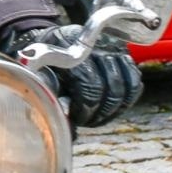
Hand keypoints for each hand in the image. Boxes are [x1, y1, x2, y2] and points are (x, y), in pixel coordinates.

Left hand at [10, 24, 143, 129]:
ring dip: (113, 109)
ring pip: (126, 87)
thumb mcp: (37, 78)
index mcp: (71, 51)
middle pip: (111, 88)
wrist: (52, 42)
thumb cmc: (42, 64)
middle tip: (85, 119)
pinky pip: (134, 83)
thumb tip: (67, 131)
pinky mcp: (123, 56)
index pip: (89, 84)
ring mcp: (112, 49)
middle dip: (99, 112)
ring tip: (96, 116)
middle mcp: (95, 47)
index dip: (85, 108)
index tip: (74, 117)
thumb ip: (49, 99)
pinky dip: (125, 101)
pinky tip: (110, 108)